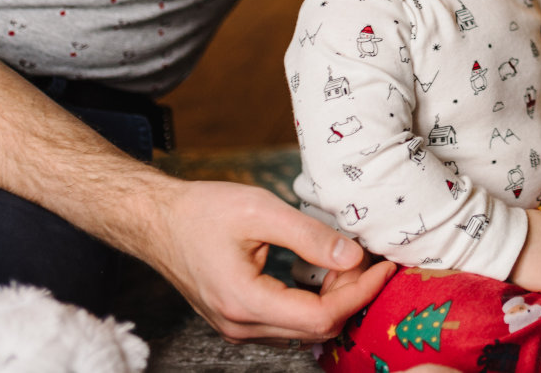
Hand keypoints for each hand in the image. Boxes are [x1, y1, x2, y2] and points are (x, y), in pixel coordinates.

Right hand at [141, 179, 396, 343]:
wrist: (156, 220)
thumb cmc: (202, 211)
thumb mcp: (261, 211)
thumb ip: (310, 236)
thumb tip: (354, 257)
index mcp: (245, 302)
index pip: (321, 317)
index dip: (360, 293)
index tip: (384, 266)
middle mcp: (240, 325)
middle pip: (317, 328)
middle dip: (351, 294)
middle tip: (366, 256)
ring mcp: (237, 327)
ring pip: (304, 329)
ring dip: (334, 299)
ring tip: (347, 260)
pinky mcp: (238, 319)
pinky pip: (288, 322)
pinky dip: (314, 302)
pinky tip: (323, 273)